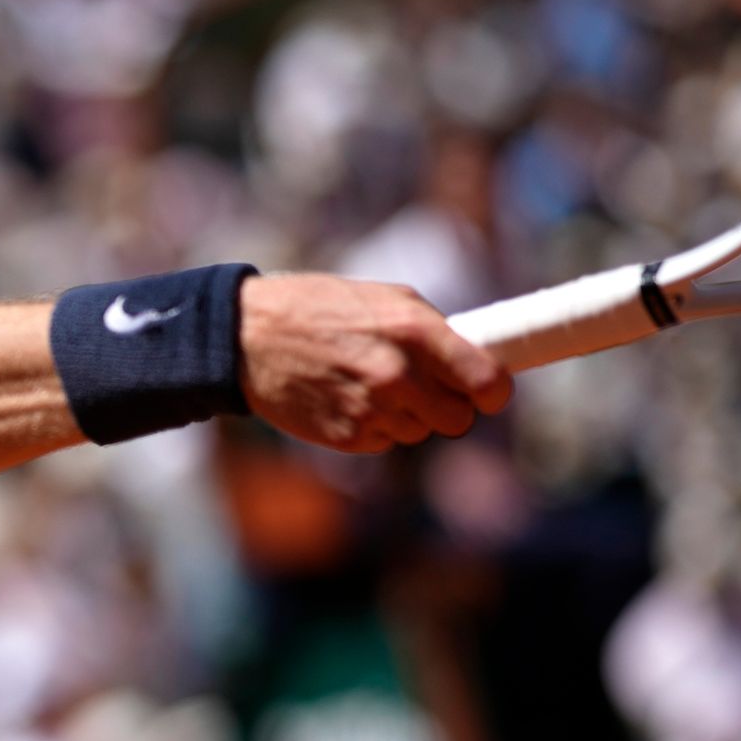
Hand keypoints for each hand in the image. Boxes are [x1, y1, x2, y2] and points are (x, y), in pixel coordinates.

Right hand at [238, 273, 511, 453]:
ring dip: (406, 415)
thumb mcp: (384, 299)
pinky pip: (384, 442)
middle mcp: (397, 375)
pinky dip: (374, 426)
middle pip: (458, 419)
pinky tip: (346, 398)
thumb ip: (433, 331)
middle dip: (447, 406)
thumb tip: (475, 360)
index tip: (488, 392)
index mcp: (414, 332)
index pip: (487, 382)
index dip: (493, 391)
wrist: (247, 338)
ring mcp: (371, 411)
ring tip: (368, 384)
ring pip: (419, 432)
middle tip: (423, 387)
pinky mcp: (347, 438)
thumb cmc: (320, 309)